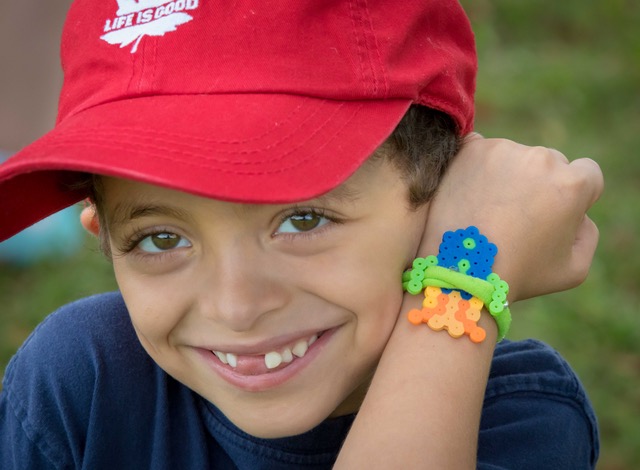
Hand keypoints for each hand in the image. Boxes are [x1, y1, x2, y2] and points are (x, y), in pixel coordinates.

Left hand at [418, 134, 603, 301]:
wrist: (459, 271)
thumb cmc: (516, 275)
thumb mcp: (573, 268)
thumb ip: (587, 233)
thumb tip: (579, 212)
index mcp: (572, 184)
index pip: (586, 173)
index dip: (573, 195)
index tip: (552, 214)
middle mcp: (541, 159)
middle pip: (550, 162)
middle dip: (539, 184)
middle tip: (515, 217)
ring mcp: (503, 151)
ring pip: (515, 156)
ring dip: (508, 175)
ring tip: (489, 212)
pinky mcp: (471, 150)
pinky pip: (481, 150)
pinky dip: (479, 167)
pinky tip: (472, 194)